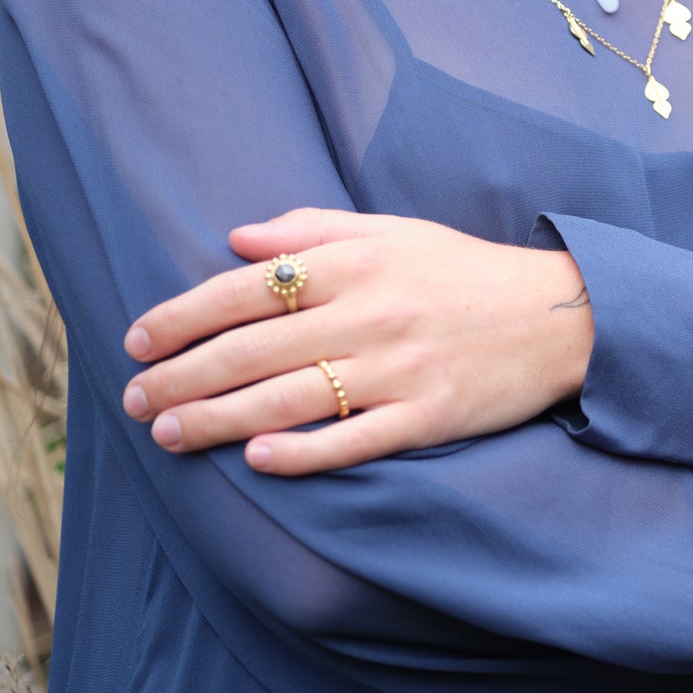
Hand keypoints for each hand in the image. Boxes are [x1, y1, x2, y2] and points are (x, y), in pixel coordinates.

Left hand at [119, 207, 592, 474]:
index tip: (137, 341)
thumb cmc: (461, 271)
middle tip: (135, 401)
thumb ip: (310, 231)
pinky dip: (303, 452)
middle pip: (254, 350)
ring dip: (218, 420)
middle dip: (183, 376)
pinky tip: (257, 460)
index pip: (246, 289)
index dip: (183, 316)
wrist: (557, 312)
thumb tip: (235, 239)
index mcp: (354, 263)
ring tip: (168, 435)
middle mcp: (370, 313)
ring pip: (289, 398)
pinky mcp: (428, 416)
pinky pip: (354, 440)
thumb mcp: (391, 231)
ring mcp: (399, 369)